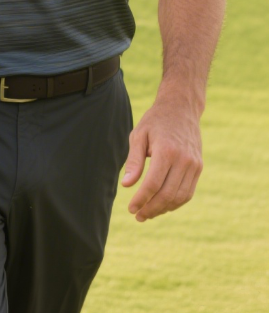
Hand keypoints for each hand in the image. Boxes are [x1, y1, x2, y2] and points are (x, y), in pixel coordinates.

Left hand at [121, 94, 202, 221]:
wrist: (181, 109)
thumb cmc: (155, 121)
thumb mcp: (138, 135)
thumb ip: (134, 161)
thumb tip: (126, 185)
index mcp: (167, 151)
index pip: (154, 184)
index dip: (141, 199)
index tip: (130, 208)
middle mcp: (184, 160)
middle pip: (168, 194)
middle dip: (152, 208)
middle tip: (138, 216)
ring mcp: (194, 165)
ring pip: (180, 197)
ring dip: (164, 209)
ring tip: (148, 213)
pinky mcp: (199, 167)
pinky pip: (188, 191)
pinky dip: (176, 202)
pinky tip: (162, 205)